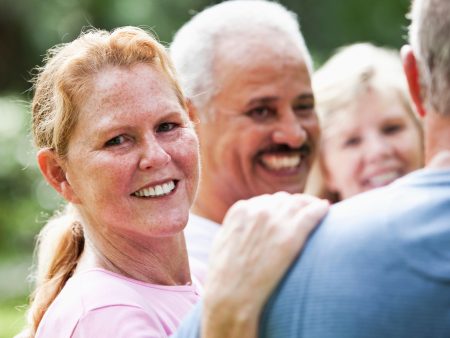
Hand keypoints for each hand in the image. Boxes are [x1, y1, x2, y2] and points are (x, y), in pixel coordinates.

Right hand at [201, 192, 328, 337]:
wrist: (231, 295)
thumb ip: (235, 229)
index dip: (277, 207)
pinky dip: (320, 209)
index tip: (286, 213)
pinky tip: (326, 208)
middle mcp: (258, 210)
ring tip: (318, 209)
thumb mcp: (221, 243)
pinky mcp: (292, 235)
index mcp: (240, 210)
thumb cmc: (224, 277)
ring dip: (308, 205)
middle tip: (303, 213)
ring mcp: (275, 221)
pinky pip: (311, 214)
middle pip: (283, 200)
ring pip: (298, 203)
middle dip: (292, 206)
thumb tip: (242, 228)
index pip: (265, 200)